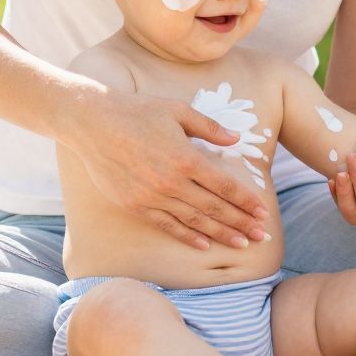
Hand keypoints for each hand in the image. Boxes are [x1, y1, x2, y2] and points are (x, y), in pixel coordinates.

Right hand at [63, 91, 270, 249]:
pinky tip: (205, 244)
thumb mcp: (178, 110)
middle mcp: (172, 182)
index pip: (225, 186)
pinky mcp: (136, 206)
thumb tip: (236, 139)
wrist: (92, 123)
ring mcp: (153, 197)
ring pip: (195, 221)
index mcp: (187, 158)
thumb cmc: (137, 111)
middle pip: (215, 208)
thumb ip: (209, 127)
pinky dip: (188, 237)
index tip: (263, 212)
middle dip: (241, 223)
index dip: (246, 201)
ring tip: (241, 245)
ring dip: (220, 234)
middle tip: (260, 236)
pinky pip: (168, 226)